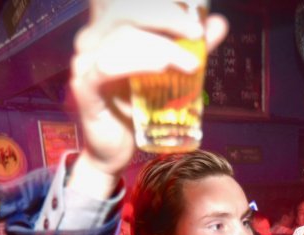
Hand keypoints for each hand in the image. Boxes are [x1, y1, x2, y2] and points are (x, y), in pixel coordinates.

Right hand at [70, 0, 228, 177]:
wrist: (116, 151)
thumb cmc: (139, 110)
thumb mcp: (170, 75)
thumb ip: (191, 49)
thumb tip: (218, 23)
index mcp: (109, 30)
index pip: (134, 6)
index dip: (165, 9)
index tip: (197, 21)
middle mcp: (93, 40)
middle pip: (128, 14)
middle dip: (167, 20)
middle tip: (198, 35)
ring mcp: (85, 62)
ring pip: (123, 39)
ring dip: (160, 47)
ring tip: (188, 64)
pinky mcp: (84, 87)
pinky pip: (107, 67)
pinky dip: (136, 63)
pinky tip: (161, 67)